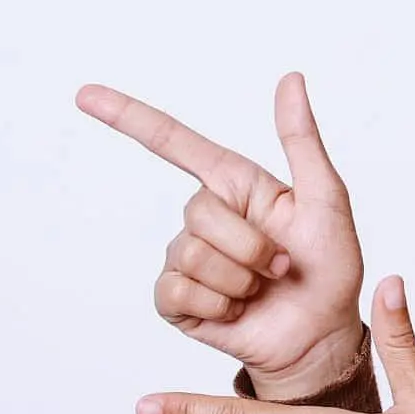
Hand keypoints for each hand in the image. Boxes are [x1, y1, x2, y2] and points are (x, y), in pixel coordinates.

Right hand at [76, 73, 363, 397]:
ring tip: (262, 287)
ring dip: (240, 278)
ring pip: (192, 254)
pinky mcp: (177, 300)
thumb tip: (290, 78)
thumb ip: (302, 139)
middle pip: (198, 212)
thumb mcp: (326, 198)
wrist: (322, 335)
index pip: (174, 143)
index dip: (128, 117)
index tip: (85, 94)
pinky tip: (237, 310)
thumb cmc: (329, 267)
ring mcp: (187, 259)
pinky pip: (177, 291)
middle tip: (280, 264)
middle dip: (250, 244)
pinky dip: (218, 303)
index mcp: (235, 186)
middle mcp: (206, 218)